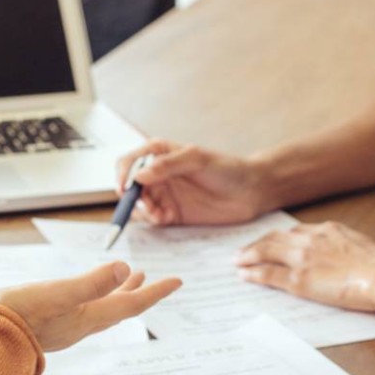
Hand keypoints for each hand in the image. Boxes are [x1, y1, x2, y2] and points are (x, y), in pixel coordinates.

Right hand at [0, 262, 181, 350]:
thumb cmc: (17, 317)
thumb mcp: (57, 294)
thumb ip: (90, 283)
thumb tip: (124, 267)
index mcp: (88, 316)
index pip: (131, 303)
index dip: (155, 292)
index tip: (178, 281)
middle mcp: (80, 324)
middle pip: (119, 307)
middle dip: (137, 292)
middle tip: (154, 279)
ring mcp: (64, 326)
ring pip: (100, 308)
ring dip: (116, 292)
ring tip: (126, 278)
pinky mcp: (47, 323)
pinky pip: (81, 309)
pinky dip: (93, 296)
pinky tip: (82, 294)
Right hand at [115, 139, 269, 225]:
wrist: (252, 191)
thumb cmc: (228, 168)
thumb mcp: (198, 159)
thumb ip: (168, 164)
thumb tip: (139, 175)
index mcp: (160, 153)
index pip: (129, 161)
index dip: (122, 174)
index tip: (123, 188)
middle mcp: (158, 174)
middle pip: (130, 185)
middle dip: (131, 197)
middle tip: (143, 204)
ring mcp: (165, 194)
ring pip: (139, 204)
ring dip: (142, 210)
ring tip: (158, 213)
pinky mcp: (172, 213)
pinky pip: (152, 219)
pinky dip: (152, 220)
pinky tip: (164, 218)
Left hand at [234, 221, 374, 312]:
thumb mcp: (359, 245)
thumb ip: (342, 246)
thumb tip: (341, 253)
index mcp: (326, 229)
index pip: (294, 232)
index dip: (278, 238)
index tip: (269, 241)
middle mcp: (309, 239)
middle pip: (274, 239)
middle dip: (256, 245)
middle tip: (243, 251)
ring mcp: (302, 259)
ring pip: (266, 253)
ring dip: (249, 256)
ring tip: (237, 261)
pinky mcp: (299, 279)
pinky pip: (269, 274)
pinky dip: (254, 274)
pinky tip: (244, 275)